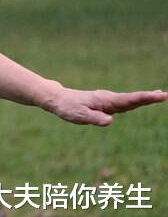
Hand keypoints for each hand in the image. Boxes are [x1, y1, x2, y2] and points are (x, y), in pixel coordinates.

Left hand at [43, 86, 166, 125]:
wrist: (58, 99)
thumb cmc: (68, 108)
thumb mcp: (79, 116)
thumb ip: (94, 118)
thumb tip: (110, 121)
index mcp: (105, 101)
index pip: (128, 100)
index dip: (145, 98)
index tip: (159, 95)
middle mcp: (109, 98)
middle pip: (133, 98)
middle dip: (149, 97)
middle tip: (165, 95)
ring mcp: (109, 99)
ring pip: (130, 99)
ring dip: (146, 97)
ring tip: (161, 95)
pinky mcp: (107, 102)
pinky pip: (125, 101)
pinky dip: (137, 99)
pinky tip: (144, 99)